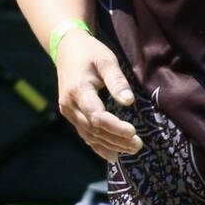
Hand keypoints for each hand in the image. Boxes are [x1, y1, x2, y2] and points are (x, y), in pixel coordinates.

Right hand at [54, 30, 142, 160]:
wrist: (66, 49)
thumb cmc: (90, 52)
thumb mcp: (105, 60)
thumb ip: (116, 80)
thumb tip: (129, 101)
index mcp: (78, 90)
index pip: (97, 116)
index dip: (115, 127)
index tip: (134, 132)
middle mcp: (69, 104)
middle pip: (94, 129)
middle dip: (116, 139)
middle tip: (138, 145)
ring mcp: (67, 111)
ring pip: (89, 135)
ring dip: (110, 145)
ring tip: (131, 149)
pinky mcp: (70, 114)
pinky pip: (84, 133)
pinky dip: (98, 146)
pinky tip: (113, 155)